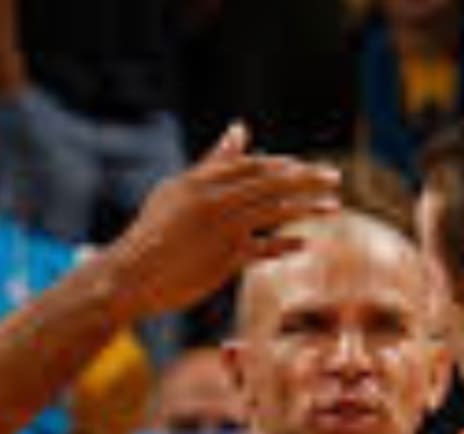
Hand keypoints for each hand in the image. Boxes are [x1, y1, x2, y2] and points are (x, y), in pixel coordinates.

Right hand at [105, 125, 338, 319]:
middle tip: (333, 178)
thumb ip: (213, 163)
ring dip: (308, 207)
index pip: (253, 166)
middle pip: (272, 183)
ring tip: (333, 206)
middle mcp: (215, 201)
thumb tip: (241, 127)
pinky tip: (304, 242)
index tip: (303, 170)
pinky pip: (265, 248)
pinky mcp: (225, 259)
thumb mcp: (177, 192)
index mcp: (202, 181)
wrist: (129, 276)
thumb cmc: (152, 234)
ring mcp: (222, 230)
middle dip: (308, 180)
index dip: (283, 167)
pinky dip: (285, 244)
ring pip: (275, 211)